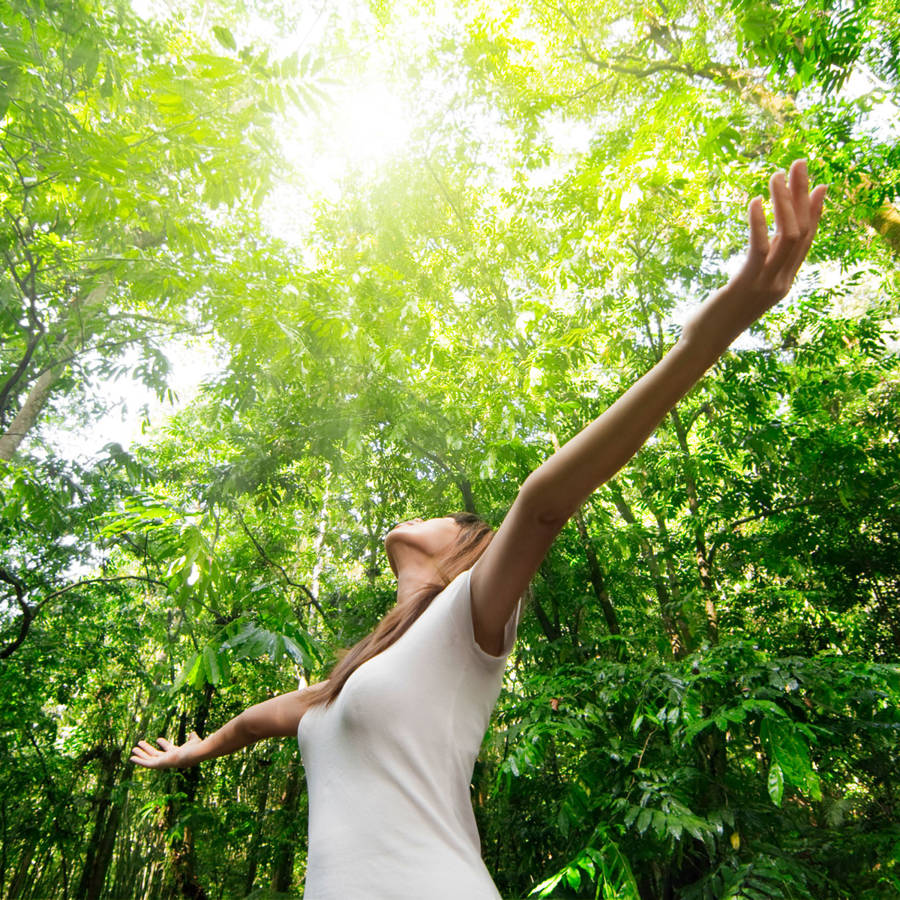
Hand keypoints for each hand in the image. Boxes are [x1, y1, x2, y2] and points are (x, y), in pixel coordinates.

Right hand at [130, 731, 201, 768]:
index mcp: (176, 753)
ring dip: (141, 754)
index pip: (168, 748)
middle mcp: (168, 759)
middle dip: (148, 749)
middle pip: (155, 754)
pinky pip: (146, 763)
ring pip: (149, 758)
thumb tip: (192, 733)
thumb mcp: (194, 741)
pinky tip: (132, 758)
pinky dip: (139, 761)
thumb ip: (192, 738)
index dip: (164, 743)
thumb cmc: (196, 748)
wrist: (193, 754)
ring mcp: (163, 762)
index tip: (158, 739)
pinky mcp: (158, 764)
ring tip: (134, 748)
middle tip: (140, 743)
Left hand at [684, 159, 826, 347]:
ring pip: (788, 235)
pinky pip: (759, 247)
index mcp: (783, 282)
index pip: (807, 241)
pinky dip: (758, 222)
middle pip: (802, 231)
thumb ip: (756, 269)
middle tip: (799, 164)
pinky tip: (753, 201)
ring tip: (776, 175)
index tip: (818, 185)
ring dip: (783, 201)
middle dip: (802, 195)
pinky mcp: (746, 284)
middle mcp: (782, 282)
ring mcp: (767, 284)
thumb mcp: (743, 288)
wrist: (703, 344)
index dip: (814, 212)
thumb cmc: (717, 316)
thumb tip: (761, 248)